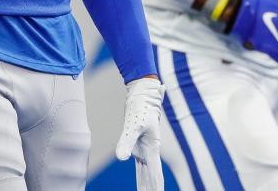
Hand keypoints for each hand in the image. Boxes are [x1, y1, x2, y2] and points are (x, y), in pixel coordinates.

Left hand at [115, 76, 164, 190]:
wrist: (142, 94)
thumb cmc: (141, 107)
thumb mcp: (134, 124)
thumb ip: (127, 141)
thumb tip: (121, 158)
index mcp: (152, 148)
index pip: (155, 173)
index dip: (156, 186)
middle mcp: (149, 151)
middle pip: (150, 176)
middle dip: (151, 188)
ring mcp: (143, 149)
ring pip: (145, 172)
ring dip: (145, 185)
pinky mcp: (137, 144)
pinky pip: (139, 165)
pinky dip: (141, 176)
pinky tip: (141, 183)